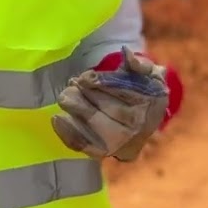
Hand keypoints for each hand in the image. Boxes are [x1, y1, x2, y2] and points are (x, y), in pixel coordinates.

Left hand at [51, 47, 172, 161]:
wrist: (145, 123)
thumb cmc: (144, 92)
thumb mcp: (150, 74)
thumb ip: (140, 64)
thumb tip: (127, 54)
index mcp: (150, 103)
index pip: (122, 92)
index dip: (99, 82)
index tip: (85, 77)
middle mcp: (137, 126)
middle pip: (106, 108)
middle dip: (85, 93)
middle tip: (73, 84)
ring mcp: (120, 143)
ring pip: (94, 125)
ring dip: (76, 108)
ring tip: (66, 95)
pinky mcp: (104, 152)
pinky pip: (83, 144)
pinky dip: (68, 132)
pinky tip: (57, 119)